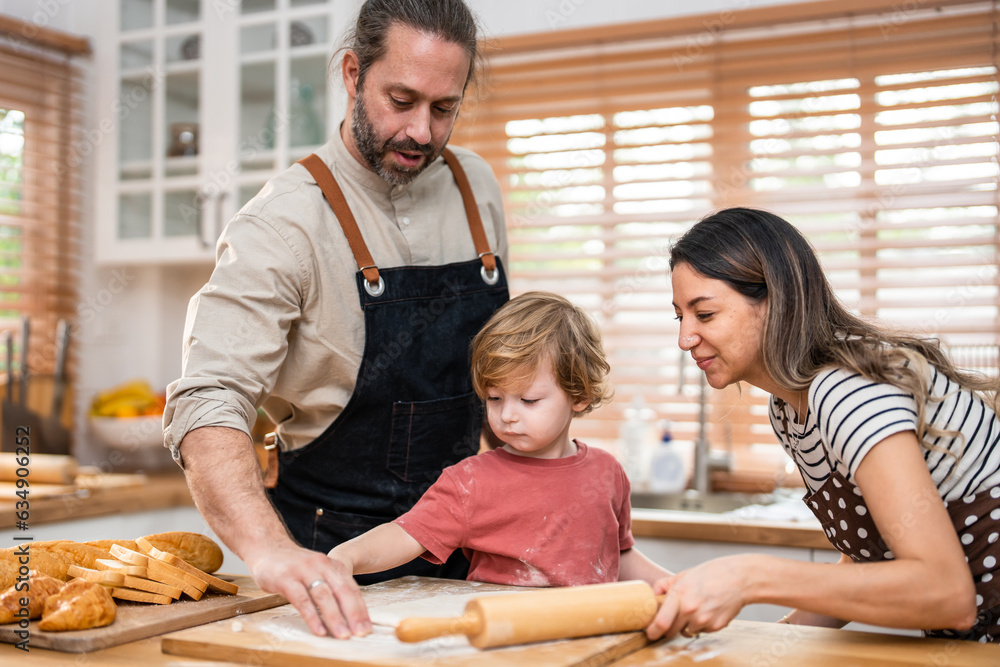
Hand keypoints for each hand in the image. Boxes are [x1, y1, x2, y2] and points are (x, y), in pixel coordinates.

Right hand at [244, 540, 370, 638]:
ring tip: (343, 634)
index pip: (351, 588)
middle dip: (353, 614)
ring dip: (335, 617)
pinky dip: (312, 616)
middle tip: (361, 632)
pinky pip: (302, 600)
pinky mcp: (286, 579)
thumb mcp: (318, 570)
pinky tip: (319, 629)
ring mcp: (303, 571)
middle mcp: (321, 566)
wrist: (268, 547)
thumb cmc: (295, 565)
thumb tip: (348, 612)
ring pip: (323, 596)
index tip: (367, 626)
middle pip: (342, 591)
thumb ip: (331, 586)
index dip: (361, 608)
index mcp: (332, 565)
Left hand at [645, 556, 750, 640]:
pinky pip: (702, 631)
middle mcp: (690, 609)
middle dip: (669, 627)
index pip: (661, 622)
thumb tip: (653, 594)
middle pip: (671, 631)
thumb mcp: (684, 575)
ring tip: (696, 608)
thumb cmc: (711, 574)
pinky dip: (702, 625)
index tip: (650, 633)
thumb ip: (665, 585)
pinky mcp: (716, 627)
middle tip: (673, 618)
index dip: (653, 631)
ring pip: (686, 631)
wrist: (739, 579)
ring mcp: (704, 620)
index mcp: (679, 595)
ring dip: (686, 625)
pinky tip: (708, 610)